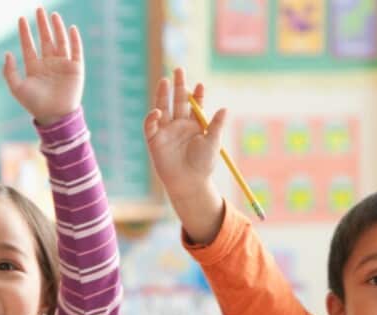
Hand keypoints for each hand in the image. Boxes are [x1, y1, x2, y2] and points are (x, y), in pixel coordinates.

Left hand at [3, 7, 83, 125]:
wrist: (55, 116)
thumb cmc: (35, 105)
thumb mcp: (17, 88)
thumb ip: (9, 71)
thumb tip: (7, 53)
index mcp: (35, 67)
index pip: (29, 45)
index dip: (25, 32)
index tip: (21, 19)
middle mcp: (49, 64)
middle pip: (45, 39)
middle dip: (42, 24)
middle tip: (39, 8)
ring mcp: (62, 65)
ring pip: (60, 41)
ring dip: (57, 28)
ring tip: (53, 14)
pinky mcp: (76, 69)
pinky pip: (76, 51)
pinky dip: (74, 39)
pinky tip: (71, 28)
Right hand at [143, 68, 225, 242]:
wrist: (189, 183)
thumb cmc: (203, 165)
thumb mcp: (213, 143)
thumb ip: (216, 125)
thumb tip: (225, 108)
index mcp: (194, 125)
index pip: (194, 104)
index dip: (197, 94)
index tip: (200, 85)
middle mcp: (179, 125)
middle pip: (177, 101)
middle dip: (178, 86)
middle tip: (178, 70)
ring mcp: (166, 131)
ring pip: (163, 108)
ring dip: (163, 95)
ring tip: (164, 80)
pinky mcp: (154, 140)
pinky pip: (150, 125)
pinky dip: (152, 118)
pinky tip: (158, 111)